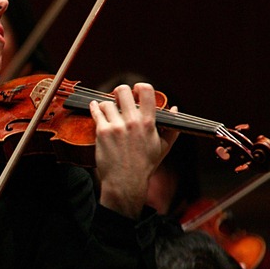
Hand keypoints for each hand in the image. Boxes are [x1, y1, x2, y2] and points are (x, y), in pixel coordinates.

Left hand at [89, 83, 178, 218]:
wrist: (125, 182)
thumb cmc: (145, 166)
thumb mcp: (163, 147)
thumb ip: (171, 127)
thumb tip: (175, 109)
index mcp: (149, 123)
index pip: (146, 92)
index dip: (139, 86)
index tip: (135, 90)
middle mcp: (132, 122)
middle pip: (122, 91)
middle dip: (119, 91)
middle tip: (118, 97)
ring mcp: (116, 126)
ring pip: (107, 102)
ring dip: (106, 105)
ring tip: (107, 111)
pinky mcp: (102, 132)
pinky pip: (96, 112)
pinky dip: (94, 108)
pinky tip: (94, 107)